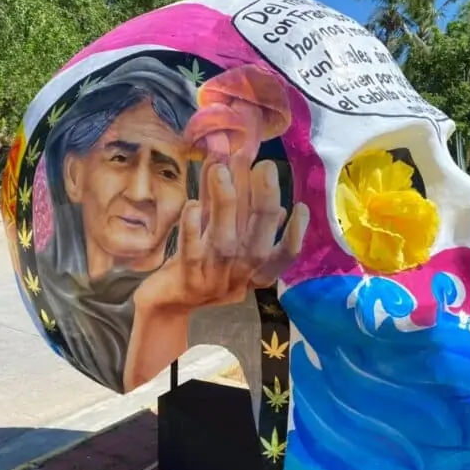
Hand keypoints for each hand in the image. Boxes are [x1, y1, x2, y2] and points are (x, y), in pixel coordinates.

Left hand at [135, 161, 308, 312]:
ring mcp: (214, 281)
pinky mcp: (187, 281)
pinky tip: (192, 205)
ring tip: (221, 170)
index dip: (295, 234)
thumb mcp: (223, 234)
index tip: (302, 205)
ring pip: (224, 243)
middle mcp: (239, 277)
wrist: (168, 302)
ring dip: (226, 204)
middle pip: (258, 244)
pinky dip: (192, 229)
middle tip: (265, 166)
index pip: (283, 256)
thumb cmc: (200, 263)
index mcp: (255, 270)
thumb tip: (259, 173)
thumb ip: (239, 206)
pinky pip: (191, 254)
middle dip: (264, 204)